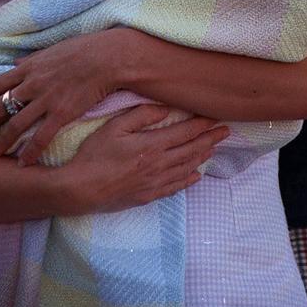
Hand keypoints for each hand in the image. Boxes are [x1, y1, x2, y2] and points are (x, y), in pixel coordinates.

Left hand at [0, 29, 123, 163]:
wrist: (108, 58)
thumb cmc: (84, 49)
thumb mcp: (52, 49)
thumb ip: (32, 59)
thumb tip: (17, 62)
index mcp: (29, 67)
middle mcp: (32, 84)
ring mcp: (45, 100)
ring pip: (15, 125)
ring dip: (1, 142)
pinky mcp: (61, 113)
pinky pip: (40, 137)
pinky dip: (29, 152)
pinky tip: (22, 163)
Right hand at [66, 105, 229, 212]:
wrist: (80, 189)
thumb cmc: (94, 154)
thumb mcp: (114, 127)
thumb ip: (141, 116)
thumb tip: (165, 109)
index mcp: (151, 145)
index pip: (184, 133)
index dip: (202, 125)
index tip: (215, 118)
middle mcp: (158, 165)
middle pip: (191, 150)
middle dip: (210, 139)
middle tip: (226, 132)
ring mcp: (154, 183)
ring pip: (186, 168)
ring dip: (202, 157)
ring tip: (214, 149)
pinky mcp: (147, 196)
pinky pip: (174, 188)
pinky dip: (188, 180)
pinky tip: (195, 175)